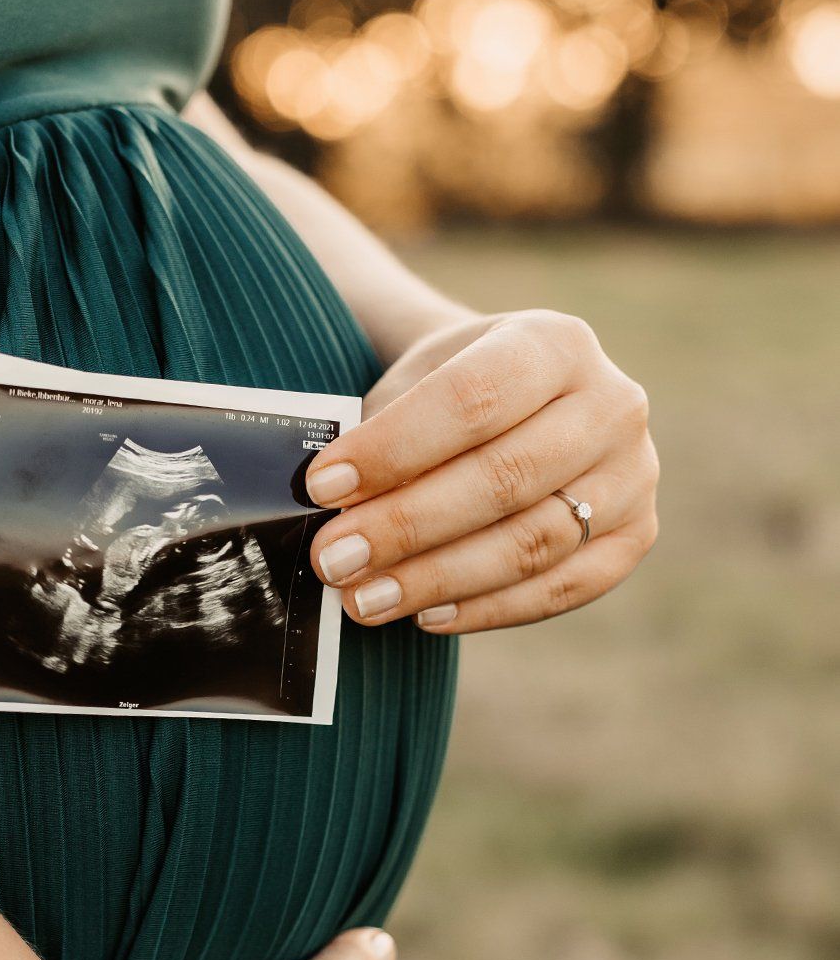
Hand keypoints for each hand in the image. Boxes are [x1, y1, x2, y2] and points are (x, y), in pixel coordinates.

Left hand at [306, 309, 658, 632]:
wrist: (519, 403)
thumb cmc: (451, 398)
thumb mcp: (415, 386)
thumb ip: (382, 437)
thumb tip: (335, 511)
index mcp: (555, 343)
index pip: (472, 399)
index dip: (394, 448)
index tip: (324, 486)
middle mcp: (612, 404)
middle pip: (504, 478)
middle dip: (406, 526)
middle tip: (333, 559)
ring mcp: (634, 474)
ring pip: (533, 543)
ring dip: (438, 579)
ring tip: (364, 599)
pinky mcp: (636, 536)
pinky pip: (560, 589)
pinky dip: (487, 609)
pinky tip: (424, 616)